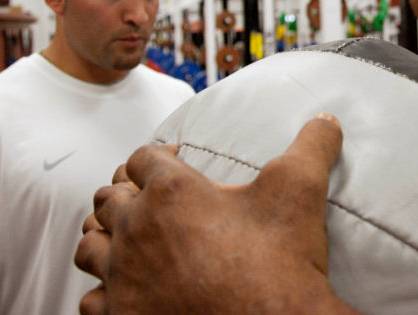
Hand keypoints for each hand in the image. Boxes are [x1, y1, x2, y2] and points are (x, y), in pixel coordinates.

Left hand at [75, 114, 355, 313]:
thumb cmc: (280, 263)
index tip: (176, 162)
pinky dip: (104, 292)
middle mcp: (138, 229)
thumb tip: (327, 121)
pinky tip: (125, 291)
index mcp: (171, 191)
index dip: (159, 156)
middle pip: (108, 197)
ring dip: (106, 238)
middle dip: (128, 193)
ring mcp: (124, 277)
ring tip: (131, 240)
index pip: (143, 157)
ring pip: (90, 245)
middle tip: (154, 201)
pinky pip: (92, 299)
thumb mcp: (300, 192)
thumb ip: (311, 147)